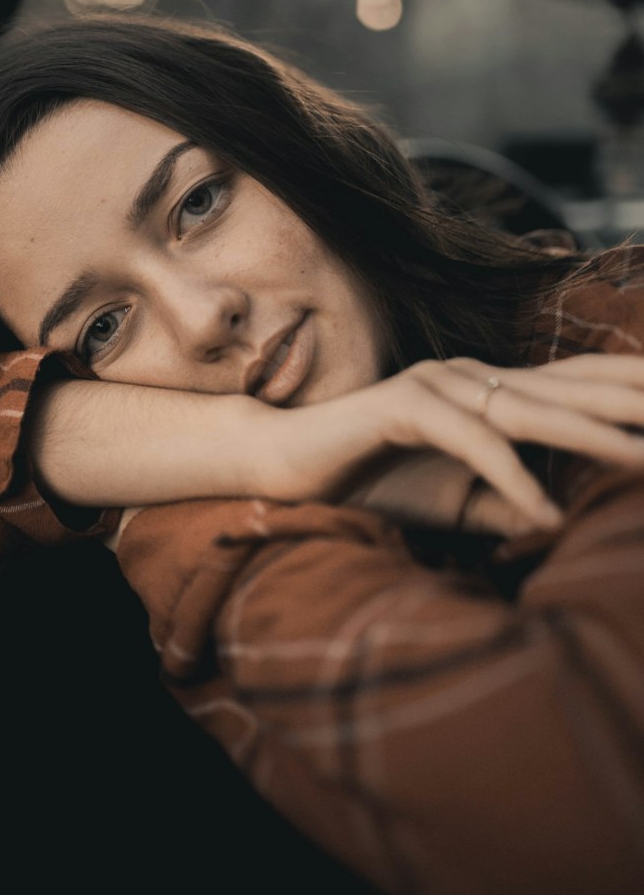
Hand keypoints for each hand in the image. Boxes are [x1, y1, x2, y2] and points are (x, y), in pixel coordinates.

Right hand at [269, 353, 643, 529]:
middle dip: (632, 398)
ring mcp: (437, 385)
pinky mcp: (402, 407)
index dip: (628, 384)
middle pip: (567, 386)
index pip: (574, 381)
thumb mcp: (458, 499)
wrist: (285, 469)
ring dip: (592, 437)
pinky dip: (511, 479)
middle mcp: (469, 376)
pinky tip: (548, 514)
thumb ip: (508, 499)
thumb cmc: (371, 481)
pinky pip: (470, 444)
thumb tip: (562, 517)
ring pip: (529, 411)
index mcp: (488, 389)